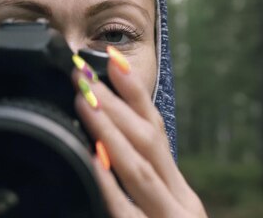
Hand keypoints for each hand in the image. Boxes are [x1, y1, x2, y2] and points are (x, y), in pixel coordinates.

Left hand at [72, 50, 206, 217]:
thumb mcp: (164, 216)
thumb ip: (142, 192)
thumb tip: (100, 158)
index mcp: (179, 192)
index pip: (157, 131)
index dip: (135, 93)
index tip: (113, 60)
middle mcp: (180, 200)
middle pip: (148, 141)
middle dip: (115, 104)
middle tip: (82, 73)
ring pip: (138, 168)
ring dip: (109, 130)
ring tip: (83, 101)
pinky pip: (125, 211)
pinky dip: (108, 183)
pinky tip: (91, 160)